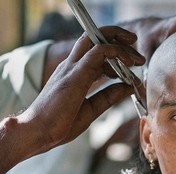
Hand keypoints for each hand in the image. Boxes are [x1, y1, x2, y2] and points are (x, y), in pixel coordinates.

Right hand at [18, 26, 144, 155]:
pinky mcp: (75, 74)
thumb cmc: (57, 124)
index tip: (132, 66)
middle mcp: (71, 65)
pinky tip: (128, 64)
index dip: (116, 54)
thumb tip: (129, 87)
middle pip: (94, 37)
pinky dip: (116, 53)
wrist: (36, 133)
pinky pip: (98, 51)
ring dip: (121, 44)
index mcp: (73, 73)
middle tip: (138, 54)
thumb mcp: (91, 109)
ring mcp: (72, 67)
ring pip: (96, 39)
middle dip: (119, 39)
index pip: (95, 51)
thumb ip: (108, 96)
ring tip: (137, 58)